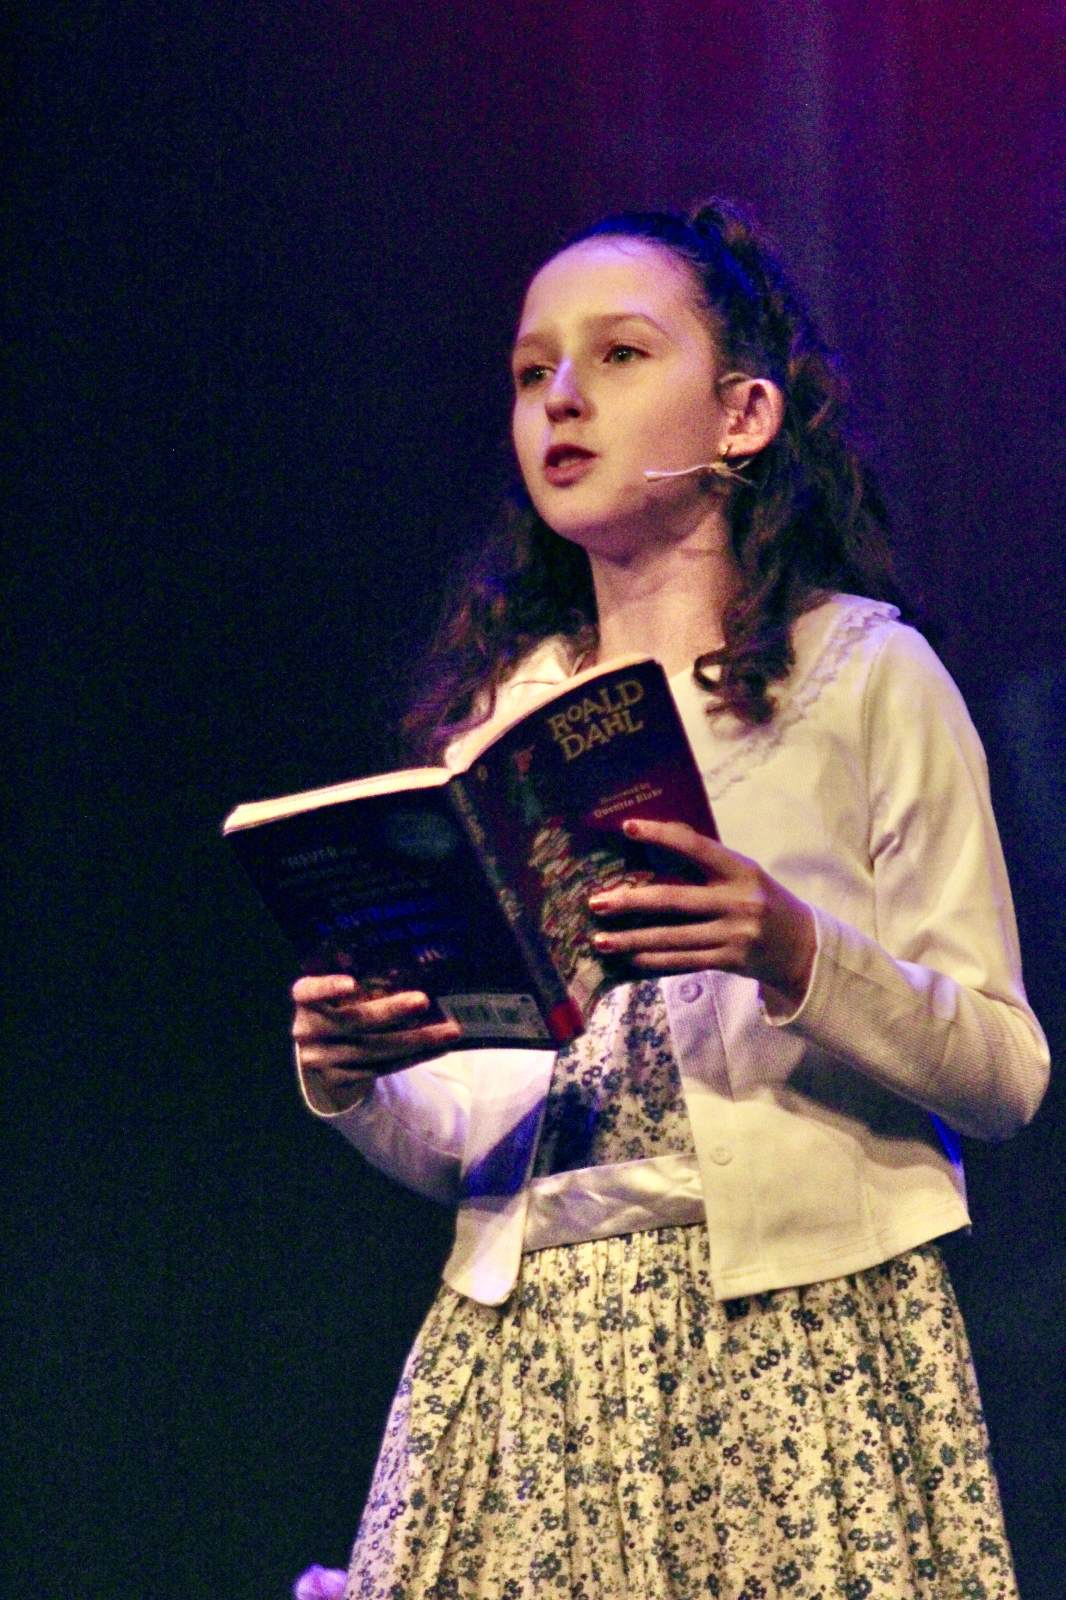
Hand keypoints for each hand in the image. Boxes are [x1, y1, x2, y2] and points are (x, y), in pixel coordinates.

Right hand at [291, 975, 462, 1102]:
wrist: (324, 1053)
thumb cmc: (341, 1009)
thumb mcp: (341, 994)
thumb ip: (365, 983)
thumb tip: (418, 964)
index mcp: (305, 1000)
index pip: (307, 991)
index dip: (327, 987)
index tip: (351, 983)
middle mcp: (307, 1030)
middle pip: (352, 1021)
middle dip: (390, 1012)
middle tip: (423, 1001)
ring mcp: (320, 1059)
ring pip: (373, 1050)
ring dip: (416, 1040)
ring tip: (448, 1030)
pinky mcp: (338, 1080)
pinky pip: (381, 1068)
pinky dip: (414, 1057)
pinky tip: (438, 1047)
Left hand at [587, 819, 815, 1011]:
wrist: (803, 947)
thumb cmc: (765, 900)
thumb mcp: (746, 873)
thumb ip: (710, 861)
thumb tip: (665, 834)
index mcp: (742, 869)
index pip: (696, 847)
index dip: (661, 835)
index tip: (627, 826)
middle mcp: (738, 901)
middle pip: (675, 899)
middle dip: (631, 901)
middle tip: (596, 902)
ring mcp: (734, 933)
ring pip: (673, 937)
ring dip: (633, 939)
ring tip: (601, 940)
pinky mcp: (730, 960)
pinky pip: (684, 960)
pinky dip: (654, 959)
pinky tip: (630, 957)